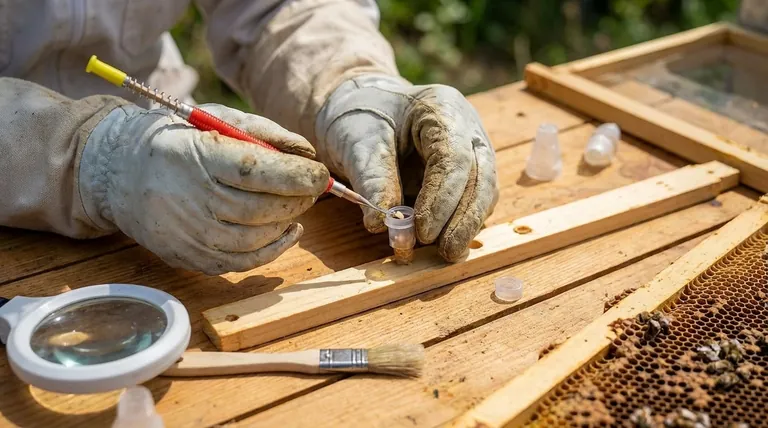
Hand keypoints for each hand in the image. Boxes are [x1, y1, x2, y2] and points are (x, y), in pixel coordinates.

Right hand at [79, 104, 329, 274]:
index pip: (258, 172)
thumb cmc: (180, 141)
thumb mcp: (216, 120)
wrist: (121, 173)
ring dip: (287, 222)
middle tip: (312, 187)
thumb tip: (307, 153)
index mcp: (198, 157)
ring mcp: (189, 233)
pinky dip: (273, 250)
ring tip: (297, 205)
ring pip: (256, 239)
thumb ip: (264, 132)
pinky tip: (287, 231)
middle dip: (298, 199)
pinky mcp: (189, 256)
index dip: (297, 176)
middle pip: (261, 208)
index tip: (320, 173)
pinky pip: (241, 262)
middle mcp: (192, 199)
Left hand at [315, 75, 498, 260]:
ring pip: (483, 191)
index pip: (453, 158)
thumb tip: (381, 224)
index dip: (442, 198)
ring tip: (446, 253)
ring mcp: (471, 150)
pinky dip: (458, 222)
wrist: (354, 107)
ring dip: (466, 224)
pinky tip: (445, 242)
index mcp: (442, 109)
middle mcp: (466, 129)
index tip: (423, 231)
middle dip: (465, 218)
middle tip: (447, 252)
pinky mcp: (464, 173)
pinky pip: (470, 200)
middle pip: (480, 176)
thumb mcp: (357, 142)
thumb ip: (373, 179)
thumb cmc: (356, 116)